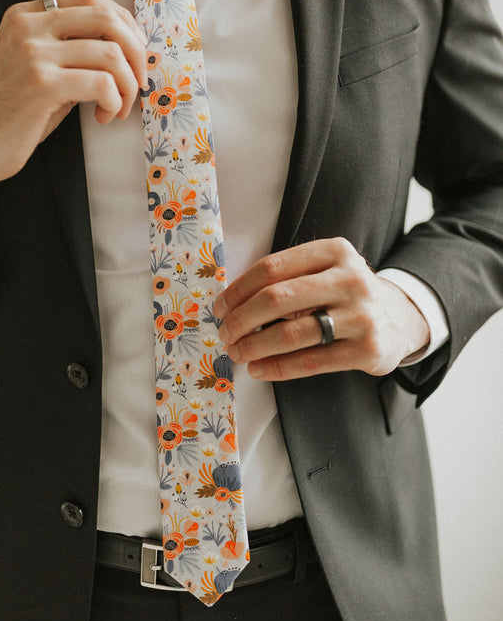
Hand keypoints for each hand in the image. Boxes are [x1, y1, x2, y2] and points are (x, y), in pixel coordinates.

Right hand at [0, 0, 146, 211]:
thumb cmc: (14, 112)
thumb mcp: (40, 67)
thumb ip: (72, 47)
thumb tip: (128, 46)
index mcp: (26, 15)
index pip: (91, 0)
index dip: (125, 25)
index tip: (135, 55)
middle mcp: (27, 26)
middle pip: (106, 18)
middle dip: (136, 53)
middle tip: (138, 83)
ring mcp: (32, 53)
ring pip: (110, 53)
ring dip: (127, 86)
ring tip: (118, 107)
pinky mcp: (40, 84)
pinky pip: (101, 83)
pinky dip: (114, 101)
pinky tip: (104, 116)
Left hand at [214, 238, 429, 380]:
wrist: (400, 319)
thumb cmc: (345, 294)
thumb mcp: (326, 270)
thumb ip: (288, 277)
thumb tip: (231, 302)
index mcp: (334, 251)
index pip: (272, 267)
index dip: (238, 289)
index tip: (220, 307)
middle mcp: (351, 279)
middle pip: (278, 298)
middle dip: (241, 319)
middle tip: (225, 333)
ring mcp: (362, 315)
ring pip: (291, 333)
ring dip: (255, 346)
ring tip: (238, 353)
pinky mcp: (368, 349)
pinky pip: (311, 362)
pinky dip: (278, 367)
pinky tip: (259, 369)